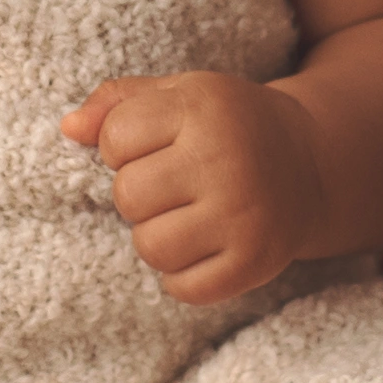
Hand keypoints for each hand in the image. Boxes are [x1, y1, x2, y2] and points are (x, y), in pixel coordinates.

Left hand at [62, 71, 326, 306]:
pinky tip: (204, 246)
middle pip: (128, 196)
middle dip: (139, 194)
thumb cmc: (228, 126)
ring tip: (187, 217)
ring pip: (150, 247)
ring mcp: (243, 216)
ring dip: (157, 236)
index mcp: (204, 108)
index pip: (115, 138)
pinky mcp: (254, 262)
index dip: (123, 146)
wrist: (313, 163)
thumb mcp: (181, 94)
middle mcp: (227, 160)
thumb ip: (119, 102)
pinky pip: (182, 288)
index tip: (156, 146)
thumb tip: (68, 128)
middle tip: (174, 186)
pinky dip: (182, 275)